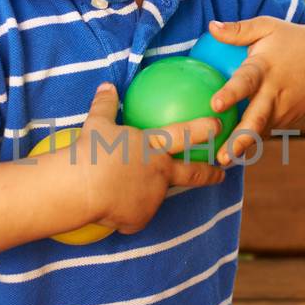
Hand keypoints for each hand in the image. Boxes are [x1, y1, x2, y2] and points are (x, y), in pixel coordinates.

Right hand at [76, 83, 226, 235]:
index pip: (184, 135)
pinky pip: (133, 216)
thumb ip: (105, 105)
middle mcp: (160, 172)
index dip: (203, 129)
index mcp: (152, 147)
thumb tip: (106, 86)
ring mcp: (153, 197)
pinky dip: (123, 212)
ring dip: (145, 194)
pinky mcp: (140, 219)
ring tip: (125, 193)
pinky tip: (108, 207)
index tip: (219, 125)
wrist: (84, 187)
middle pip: (192, 174)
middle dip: (210, 174)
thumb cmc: (91, 152)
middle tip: (221, 174)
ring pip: (153, 196)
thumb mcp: (97, 124)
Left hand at [203, 17, 304, 165]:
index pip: (247, 81)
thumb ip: (239, 30)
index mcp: (267, 68)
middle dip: (240, 139)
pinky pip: (265, 131)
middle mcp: (276, 92)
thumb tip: (210, 27)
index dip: (232, 93)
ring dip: (242, 146)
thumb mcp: (267, 27)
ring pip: (261, 131)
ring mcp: (285, 109)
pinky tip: (230, 153)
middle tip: (222, 156)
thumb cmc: (291, 39)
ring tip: (220, 162)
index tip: (216, 105)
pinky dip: (250, 143)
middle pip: (258, 119)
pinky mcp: (288, 119)